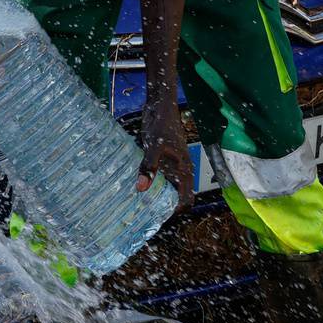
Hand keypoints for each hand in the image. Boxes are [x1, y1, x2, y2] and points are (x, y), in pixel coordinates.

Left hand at [136, 91, 193, 209]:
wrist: (160, 105)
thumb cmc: (162, 123)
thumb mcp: (154, 146)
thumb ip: (149, 166)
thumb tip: (142, 188)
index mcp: (184, 169)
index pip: (187, 198)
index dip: (177, 209)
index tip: (160, 216)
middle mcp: (180, 169)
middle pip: (177, 195)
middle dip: (164, 205)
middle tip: (144, 214)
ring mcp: (171, 163)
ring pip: (167, 185)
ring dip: (156, 193)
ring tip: (137, 202)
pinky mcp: (161, 157)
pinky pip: (158, 175)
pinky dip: (149, 181)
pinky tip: (135, 183)